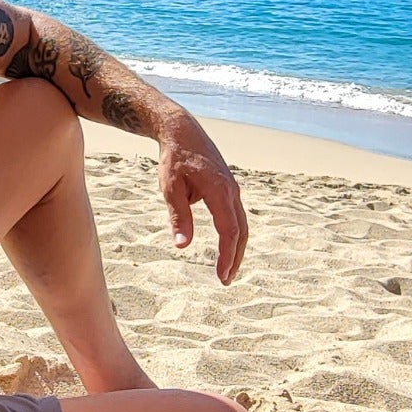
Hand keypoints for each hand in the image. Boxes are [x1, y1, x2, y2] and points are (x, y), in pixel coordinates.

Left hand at [157, 111, 247, 282]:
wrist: (182, 131)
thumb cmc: (174, 159)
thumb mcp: (170, 188)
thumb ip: (178, 217)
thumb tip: (182, 247)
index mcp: (219, 190)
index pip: (228, 230)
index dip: (226, 255)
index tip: (221, 275)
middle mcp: (232, 190)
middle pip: (241, 231)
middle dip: (235, 257)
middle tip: (225, 280)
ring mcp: (233, 189)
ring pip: (241, 224)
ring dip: (235, 248)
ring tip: (226, 270)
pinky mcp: (229, 188)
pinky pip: (235, 216)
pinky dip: (233, 234)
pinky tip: (225, 247)